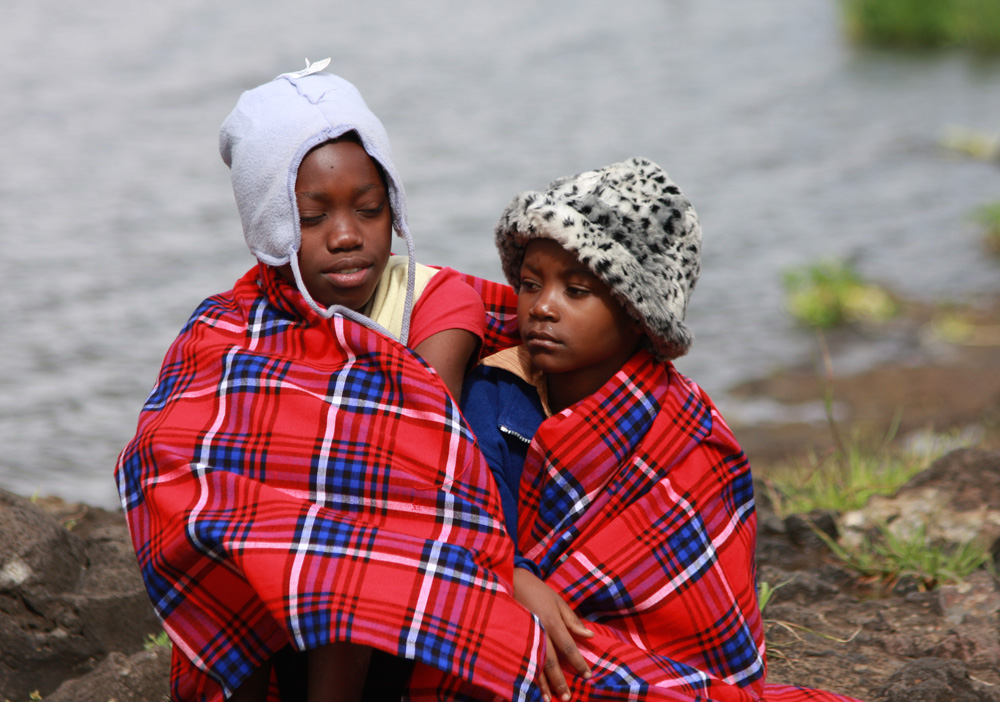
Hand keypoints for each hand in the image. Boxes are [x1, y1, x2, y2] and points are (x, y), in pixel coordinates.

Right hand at [513, 568, 593, 700]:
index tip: (587, 675)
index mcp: (552, 621)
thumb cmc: (537, 590)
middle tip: (567, 697)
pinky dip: (527, 675)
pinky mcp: (514, 638)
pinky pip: (522, 660)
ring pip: (535, 665)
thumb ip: (572, 620)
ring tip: (548, 699)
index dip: (578, 662)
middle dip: (560, 681)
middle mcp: (539, 631)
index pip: (568, 646)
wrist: (509, 581)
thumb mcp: (557, 600)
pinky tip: (529, 686)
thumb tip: (589, 635)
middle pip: (552, 661)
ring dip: (543, 684)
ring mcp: (524, 636)